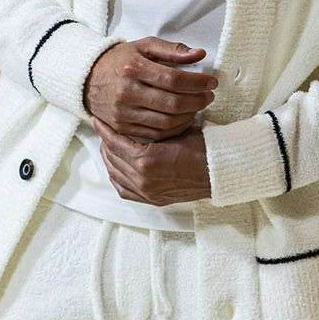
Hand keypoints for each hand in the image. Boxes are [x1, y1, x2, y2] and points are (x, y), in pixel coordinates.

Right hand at [82, 37, 216, 140]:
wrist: (89, 80)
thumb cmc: (122, 61)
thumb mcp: (144, 47)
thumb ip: (172, 50)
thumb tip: (199, 54)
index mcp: (133, 68)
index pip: (173, 79)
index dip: (197, 82)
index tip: (212, 82)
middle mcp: (126, 92)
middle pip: (172, 103)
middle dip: (197, 101)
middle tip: (209, 96)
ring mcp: (123, 113)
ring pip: (166, 122)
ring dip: (189, 116)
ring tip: (198, 107)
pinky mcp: (123, 128)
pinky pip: (156, 134)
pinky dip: (175, 129)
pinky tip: (184, 119)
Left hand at [90, 111, 211, 204]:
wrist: (220, 171)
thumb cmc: (202, 147)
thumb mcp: (174, 131)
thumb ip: (151, 130)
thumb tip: (133, 120)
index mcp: (146, 160)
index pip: (115, 143)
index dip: (105, 130)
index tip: (98, 120)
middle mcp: (143, 179)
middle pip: (112, 158)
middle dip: (105, 143)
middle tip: (103, 131)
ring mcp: (147, 192)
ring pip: (115, 174)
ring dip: (109, 159)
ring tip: (108, 147)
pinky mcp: (153, 199)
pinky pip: (125, 191)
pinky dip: (117, 178)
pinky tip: (116, 168)